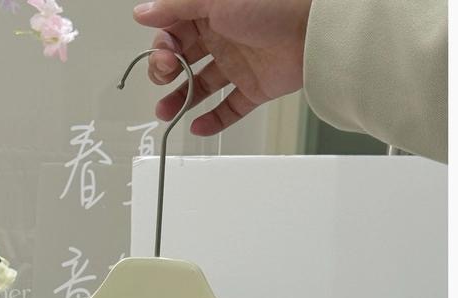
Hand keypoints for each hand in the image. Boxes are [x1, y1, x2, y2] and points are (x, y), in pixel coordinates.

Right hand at [132, 0, 312, 136]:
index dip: (162, 45)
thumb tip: (143, 13)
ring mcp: (239, 63)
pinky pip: (230, 108)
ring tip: (166, 113)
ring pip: (202, 86)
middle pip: (184, 59)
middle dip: (166, 71)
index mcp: (211, 11)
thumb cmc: (273, 4)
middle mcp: (223, 35)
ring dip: (181, 100)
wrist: (314, 29)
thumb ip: (176, 7)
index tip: (162, 56)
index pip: (174, 31)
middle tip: (165, 77)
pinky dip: (213, 120)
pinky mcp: (255, 88)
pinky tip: (197, 126)